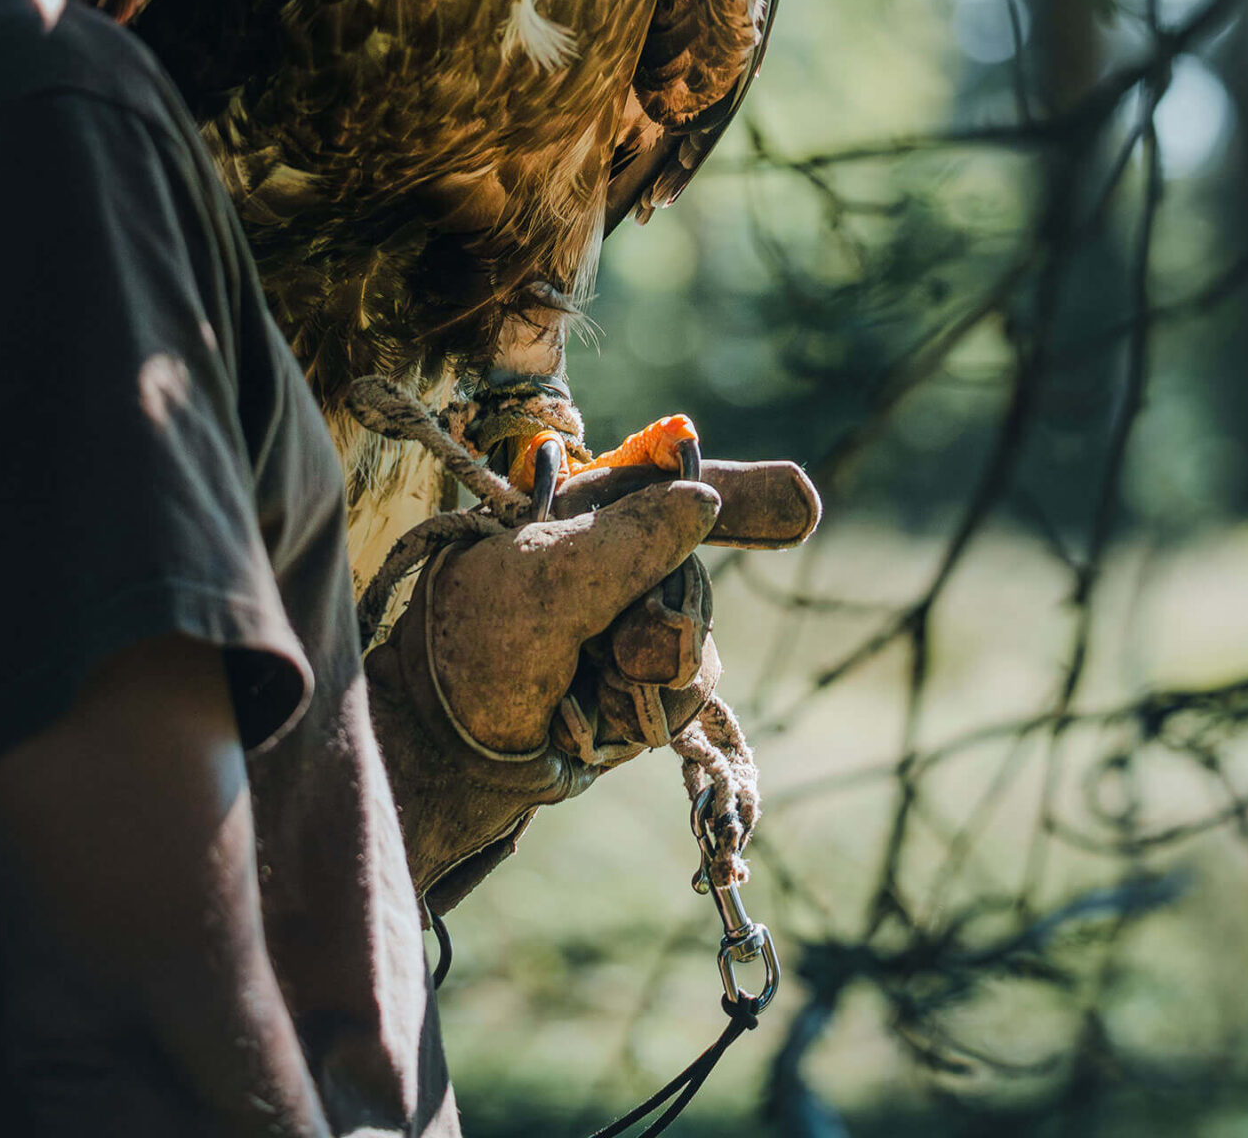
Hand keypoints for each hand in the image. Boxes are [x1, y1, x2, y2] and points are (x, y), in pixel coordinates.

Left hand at [366, 479, 721, 909]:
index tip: (801, 506)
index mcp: (584, 512)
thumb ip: (628, 543)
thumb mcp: (543, 586)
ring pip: (698, 649)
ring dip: (644, 681)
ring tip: (578, 688)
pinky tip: (588, 719)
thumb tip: (703, 500)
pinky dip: (642, 716)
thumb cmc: (474, 652)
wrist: (446, 757)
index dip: (741, 495)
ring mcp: (629, 628)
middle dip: (658, 625)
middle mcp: (616, 562)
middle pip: (695, 580)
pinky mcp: (638, 688)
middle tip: (600, 648)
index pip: (676, 490)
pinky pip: (686, 699)